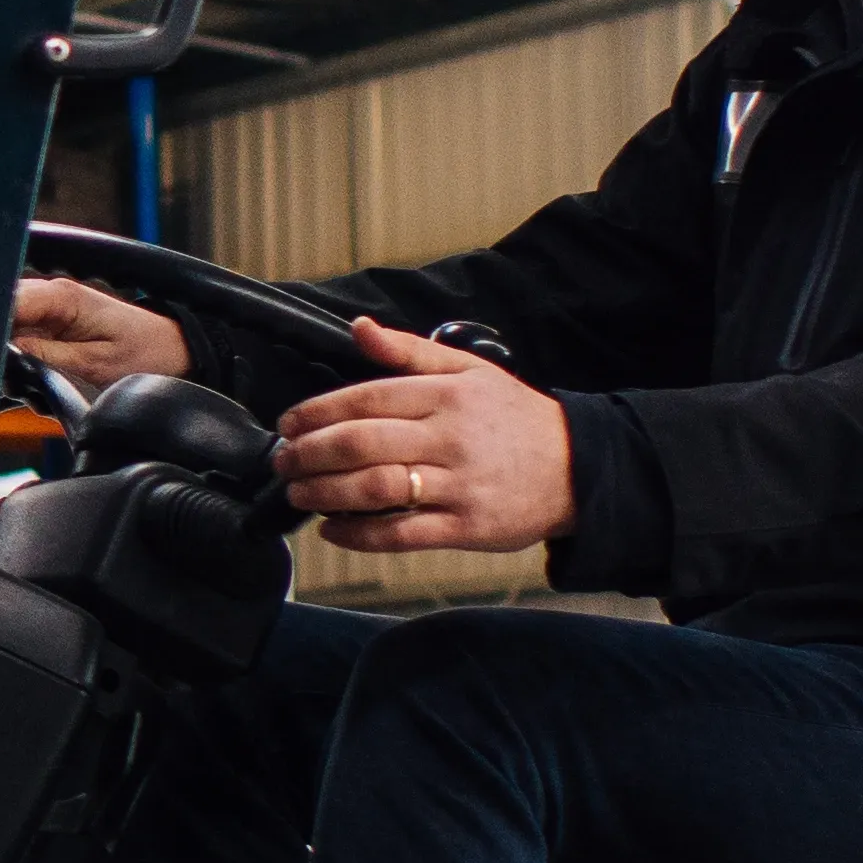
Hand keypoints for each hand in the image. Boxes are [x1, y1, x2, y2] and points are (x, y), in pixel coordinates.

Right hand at [9, 275, 188, 391]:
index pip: (7, 301)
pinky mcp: (51, 319)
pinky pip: (19, 329)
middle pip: (0, 308)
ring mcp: (50, 305)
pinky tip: (30, 368)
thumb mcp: (93, 363)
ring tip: (22, 375)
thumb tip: (5, 350)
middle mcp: (53, 292)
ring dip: (5, 347)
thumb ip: (44, 354)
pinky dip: (17, 350)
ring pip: (5, 320)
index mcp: (63, 296)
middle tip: (5, 372)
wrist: (170, 349)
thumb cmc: (143, 353)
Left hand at [273, 321, 573, 553]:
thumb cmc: (516, 418)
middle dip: (310, 453)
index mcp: (448, 395)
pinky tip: (332, 530)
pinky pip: (402, 534)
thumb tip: (358, 328)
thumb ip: (408, 352)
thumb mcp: (470, 371)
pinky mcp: (467, 528)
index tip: (288, 423)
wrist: (580, 468)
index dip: (318, 411)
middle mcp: (451, 438)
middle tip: (283, 461)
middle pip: (362, 443)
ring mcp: (459, 485)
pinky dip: (359, 535)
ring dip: (325, 492)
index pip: (367, 398)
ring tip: (298, 493)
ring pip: (376, 488)